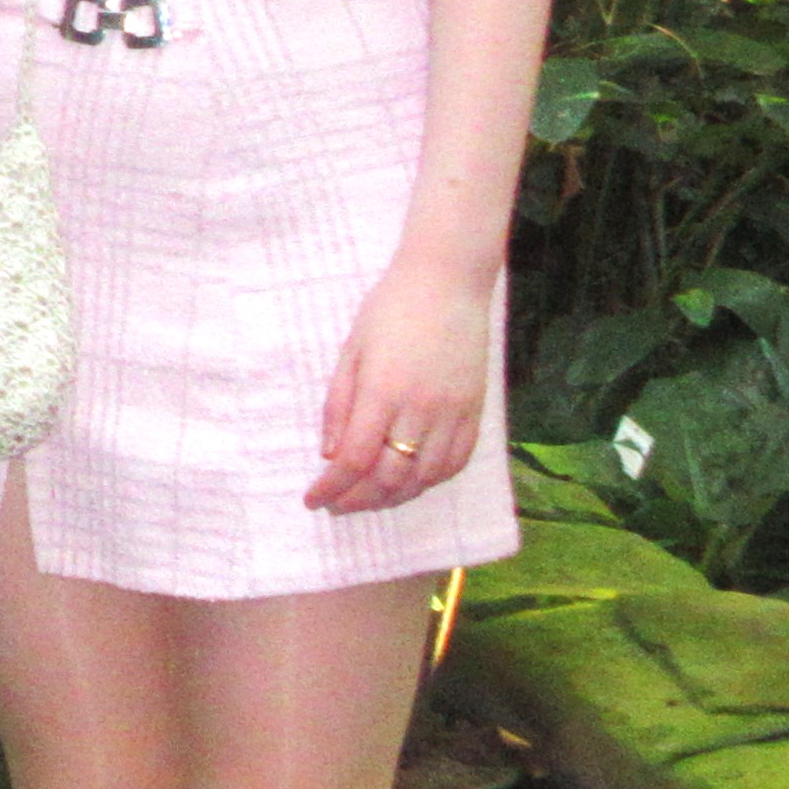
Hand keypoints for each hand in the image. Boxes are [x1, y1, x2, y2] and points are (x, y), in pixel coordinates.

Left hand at [309, 249, 492, 512]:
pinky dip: (431, 481)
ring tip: (369, 498)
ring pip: (424, 478)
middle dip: (358, 500)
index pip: (354, 460)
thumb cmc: (389, 309)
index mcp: (382, 392)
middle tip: (337, 505)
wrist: (447, 283)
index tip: (313, 499)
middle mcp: (420, 410)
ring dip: (394, 497)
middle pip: (389, 478)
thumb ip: (339, 405)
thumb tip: (331, 455)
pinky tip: (411, 482)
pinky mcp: (475, 411)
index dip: (331, 488)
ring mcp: (453, 413)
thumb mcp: (351, 351)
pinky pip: (455, 462)